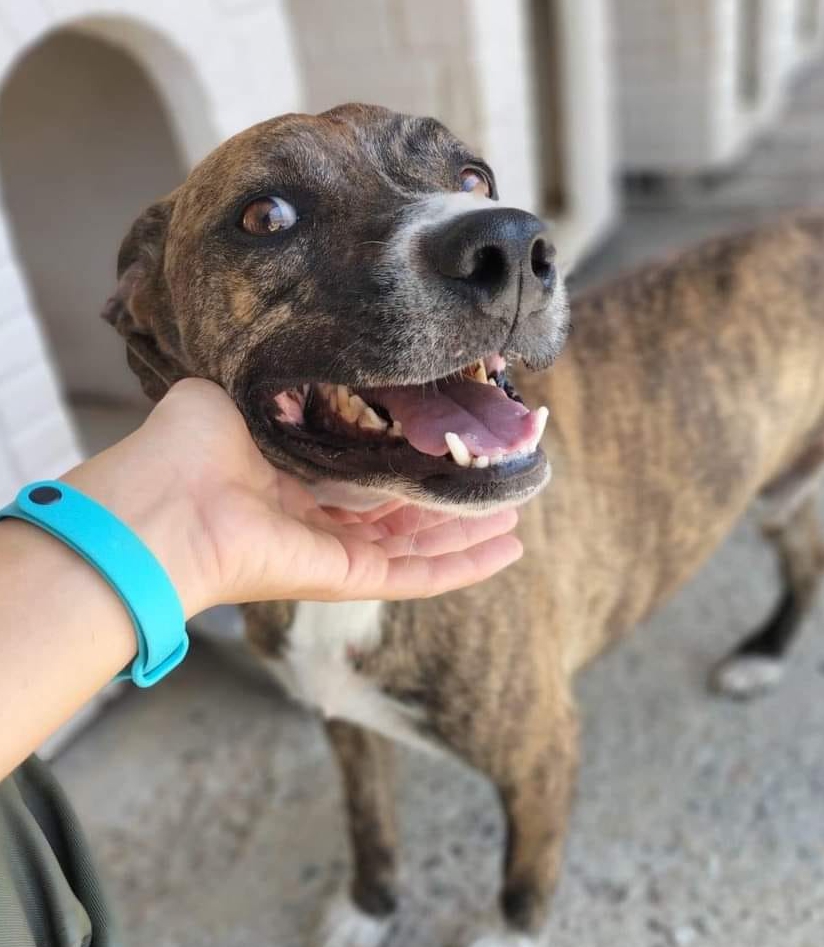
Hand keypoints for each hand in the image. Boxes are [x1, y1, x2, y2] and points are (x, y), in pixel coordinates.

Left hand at [64, 379, 521, 615]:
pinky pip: (418, 576)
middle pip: (402, 517)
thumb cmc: (185, 447)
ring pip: (421, 548)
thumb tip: (303, 347)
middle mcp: (318, 521)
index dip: (409, 461)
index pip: (364, 476)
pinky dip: (465, 566)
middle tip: (498, 479)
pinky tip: (507, 548)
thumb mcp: (236, 392)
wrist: (163, 504)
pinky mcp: (349, 577)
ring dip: (470, 532)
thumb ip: (277, 380)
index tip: (448, 441)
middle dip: (452, 502)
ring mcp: (337, 554)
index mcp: (291, 479)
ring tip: (516, 512)